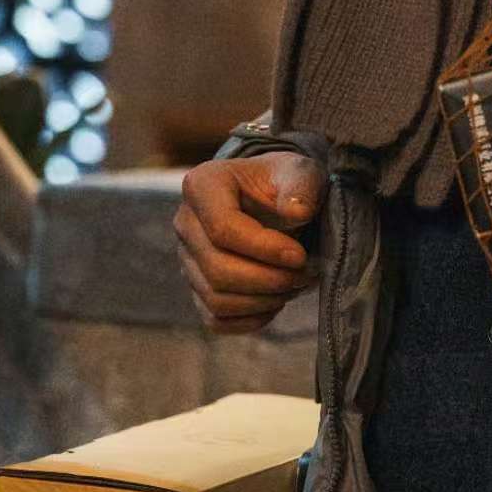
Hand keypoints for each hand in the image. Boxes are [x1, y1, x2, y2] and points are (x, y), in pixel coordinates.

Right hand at [175, 149, 326, 333]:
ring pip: (216, 299)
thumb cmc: (284, 182)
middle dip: (268, 280)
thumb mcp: (300, 172)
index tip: (301, 256)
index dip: (265, 249)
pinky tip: (277, 302)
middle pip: (217, 268)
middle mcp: (185, 223)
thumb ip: (301, 187)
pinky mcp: (196, 287)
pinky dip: (251, 319)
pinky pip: (216, 319)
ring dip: (263, 301)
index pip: (223, 228)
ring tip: (295, 286)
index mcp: (202, 185)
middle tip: (305, 274)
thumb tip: (297, 213)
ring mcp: (187, 258)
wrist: (275, 198)